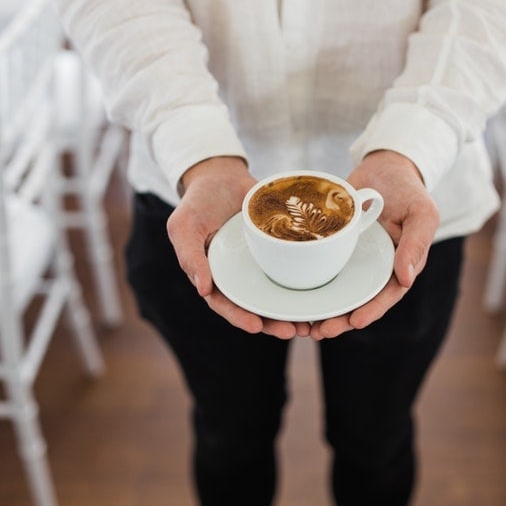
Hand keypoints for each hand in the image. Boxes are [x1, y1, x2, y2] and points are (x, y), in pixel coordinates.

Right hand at [166, 156, 307, 338]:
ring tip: (312, 323)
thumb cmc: (197, 202)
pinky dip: (306, 282)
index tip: (256, 326)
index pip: (226, 304)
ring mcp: (261, 264)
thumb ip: (189, 256)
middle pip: (256, 306)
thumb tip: (203, 290)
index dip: (240, 317)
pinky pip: (293, 268)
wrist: (222, 175)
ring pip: (278, 293)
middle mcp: (239, 276)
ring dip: (293, 310)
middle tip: (293, 330)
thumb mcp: (183, 225)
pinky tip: (322, 290)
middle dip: (274, 322)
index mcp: (215, 277)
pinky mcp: (279, 249)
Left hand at [309, 149, 439, 339]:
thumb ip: (416, 244)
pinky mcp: (333, 246)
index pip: (386, 295)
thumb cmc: (409, 190)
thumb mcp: (422, 213)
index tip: (354, 322)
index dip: (371, 311)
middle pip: (357, 300)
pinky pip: (319, 266)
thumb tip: (406, 278)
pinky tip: (290, 293)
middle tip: (320, 331)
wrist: (384, 166)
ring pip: (336, 289)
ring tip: (303, 324)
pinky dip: (307, 281)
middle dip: (340, 319)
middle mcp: (374, 268)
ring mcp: (352, 258)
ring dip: (322, 308)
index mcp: (398, 266)